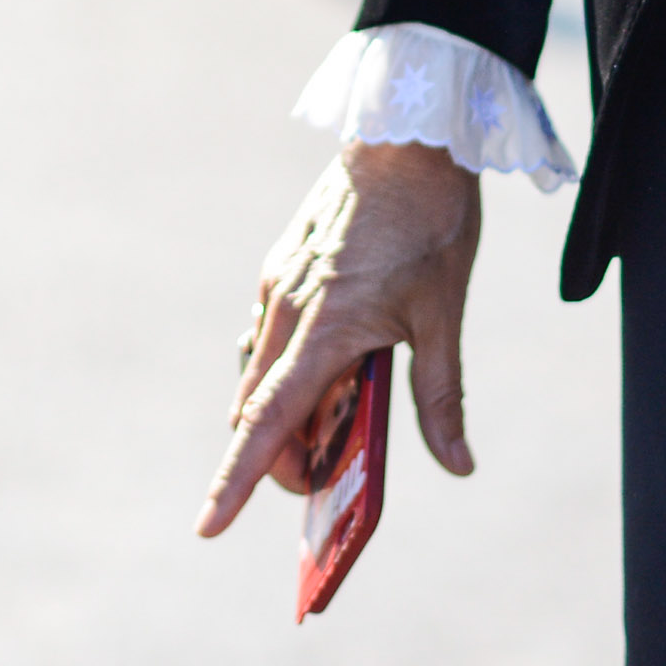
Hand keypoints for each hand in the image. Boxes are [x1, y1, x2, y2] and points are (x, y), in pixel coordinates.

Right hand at [197, 140, 480, 537]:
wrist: (406, 139)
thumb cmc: (430, 222)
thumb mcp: (444, 314)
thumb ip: (441, 396)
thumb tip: (458, 465)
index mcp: (325, 330)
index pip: (267, 424)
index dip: (235, 481)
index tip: (207, 527)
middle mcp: (288, 311)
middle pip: (259, 411)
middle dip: (279, 457)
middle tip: (325, 477)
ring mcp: (281, 286)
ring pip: (261, 373)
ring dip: (282, 412)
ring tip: (332, 423)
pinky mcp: (285, 265)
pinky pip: (269, 334)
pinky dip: (286, 368)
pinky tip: (327, 363)